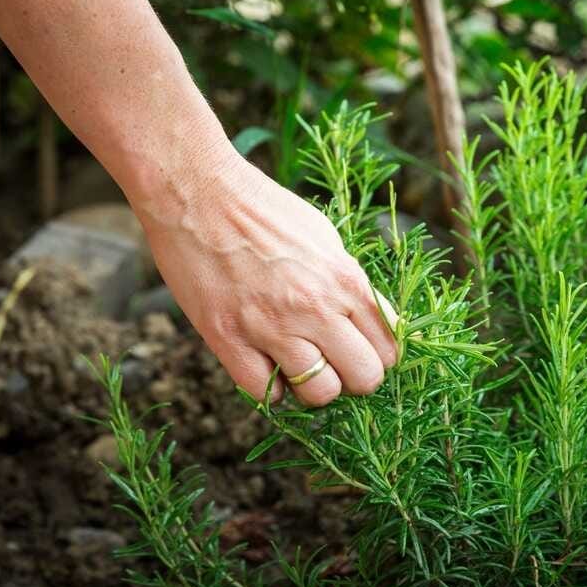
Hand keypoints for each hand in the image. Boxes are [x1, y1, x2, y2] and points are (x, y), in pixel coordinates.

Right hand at [139, 153, 397, 405]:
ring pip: (320, 394)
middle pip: (364, 379)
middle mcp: (316, 307)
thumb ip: (350, 285)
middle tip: (334, 364)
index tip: (361, 353)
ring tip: (298, 364)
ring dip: (313, 386)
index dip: (378, 357)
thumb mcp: (325, 239)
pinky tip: (266, 364)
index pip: (389, 348)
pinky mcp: (228, 339)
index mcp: (345, 280)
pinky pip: (266, 394)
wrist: (197, 193)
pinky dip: (270, 388)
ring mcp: (271, 327)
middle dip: (353, 378)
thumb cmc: (264, 210)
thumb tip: (373, 322)